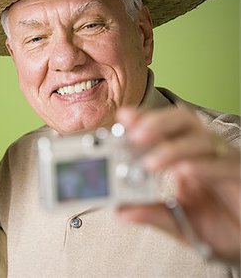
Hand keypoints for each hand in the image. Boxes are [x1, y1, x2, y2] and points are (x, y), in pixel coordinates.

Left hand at [115, 106, 239, 264]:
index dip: (145, 119)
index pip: (164, 127)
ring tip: (150, 163)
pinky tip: (185, 170)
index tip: (123, 117)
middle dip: (156, 124)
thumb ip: (152, 215)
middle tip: (134, 136)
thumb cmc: (218, 228)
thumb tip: (120, 212)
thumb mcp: (178, 223)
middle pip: (182, 121)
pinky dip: (204, 167)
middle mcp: (205, 152)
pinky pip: (226, 165)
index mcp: (185, 156)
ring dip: (173, 149)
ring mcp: (225, 161)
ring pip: (201, 140)